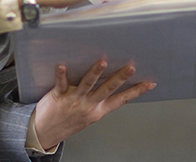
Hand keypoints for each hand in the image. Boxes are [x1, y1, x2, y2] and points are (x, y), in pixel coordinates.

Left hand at [32, 60, 155, 149]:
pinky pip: (61, 83)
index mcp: (98, 110)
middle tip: (131, 67)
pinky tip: (62, 65)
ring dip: (95, 73)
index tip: (150, 83)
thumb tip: (112, 82)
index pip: (121, 99)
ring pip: (87, 84)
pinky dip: (61, 74)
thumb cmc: (68, 121)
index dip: (136, 91)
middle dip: (120, 78)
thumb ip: (99, 100)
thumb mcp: (89, 115)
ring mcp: (75, 100)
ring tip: (103, 63)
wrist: (46, 132)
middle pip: (107, 89)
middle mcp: (89, 104)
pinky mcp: (59, 95)